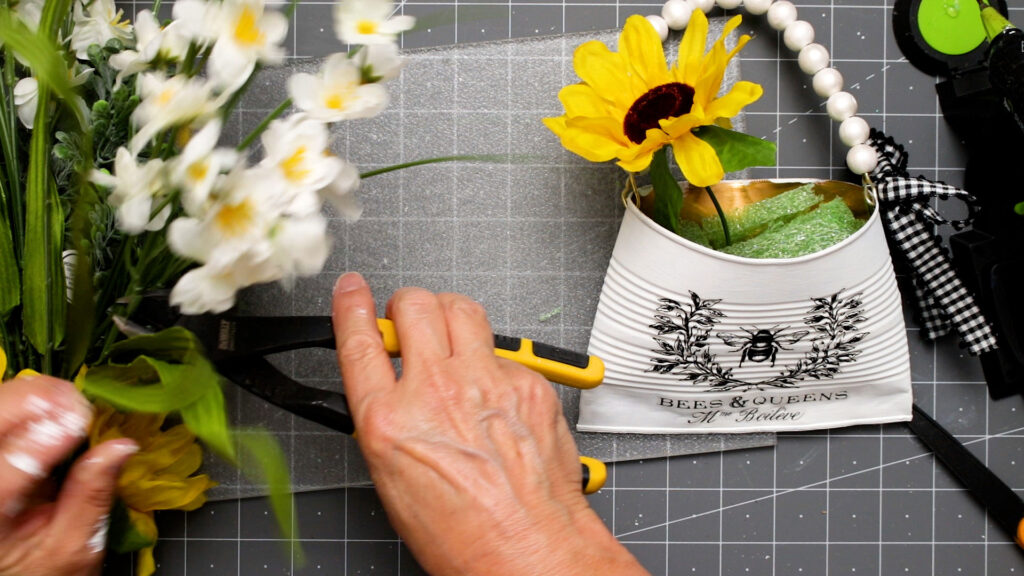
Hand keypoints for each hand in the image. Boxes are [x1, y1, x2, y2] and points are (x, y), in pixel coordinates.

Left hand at [0, 374, 137, 575]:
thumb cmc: (42, 573)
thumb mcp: (73, 548)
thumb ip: (92, 495)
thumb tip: (120, 446)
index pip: (10, 463)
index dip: (48, 431)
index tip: (84, 419)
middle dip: (40, 400)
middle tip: (79, 406)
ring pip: (0, 407)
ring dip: (35, 399)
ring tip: (71, 411)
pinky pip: (5, 414)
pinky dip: (30, 407)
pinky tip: (54, 418)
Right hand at [331, 272, 648, 575]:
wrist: (527, 549)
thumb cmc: (464, 533)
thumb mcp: (394, 479)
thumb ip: (388, 420)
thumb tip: (390, 388)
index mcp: (390, 421)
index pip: (358, 341)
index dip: (351, 306)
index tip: (352, 290)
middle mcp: (436, 392)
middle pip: (413, 305)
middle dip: (406, 306)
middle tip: (409, 320)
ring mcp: (485, 381)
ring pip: (462, 308)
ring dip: (448, 313)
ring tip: (449, 333)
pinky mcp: (526, 382)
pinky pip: (503, 348)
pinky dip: (492, 358)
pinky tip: (492, 385)